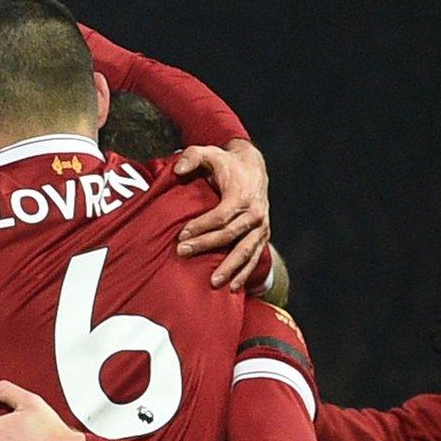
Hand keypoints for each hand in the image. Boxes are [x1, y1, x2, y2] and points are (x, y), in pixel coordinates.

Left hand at [173, 138, 270, 289]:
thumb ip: (193, 156)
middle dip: (205, 246)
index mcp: (242, 196)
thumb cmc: (226, 164)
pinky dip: (244, 273)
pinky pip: (254, 258)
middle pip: (229, 235)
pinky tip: (232, 287)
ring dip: (229, 268)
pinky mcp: (263, 236)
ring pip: (245, 251)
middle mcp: (255, 213)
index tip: (180, 235)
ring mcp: (261, 227)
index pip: (220, 216)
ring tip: (213, 282)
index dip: (200, 226)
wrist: (254, 168)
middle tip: (182, 253)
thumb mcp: (210, 153)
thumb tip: (177, 169)